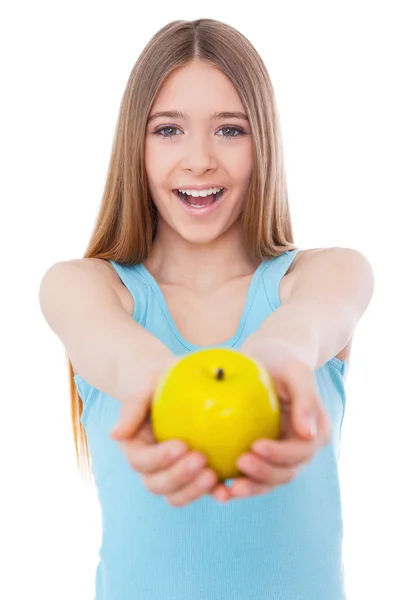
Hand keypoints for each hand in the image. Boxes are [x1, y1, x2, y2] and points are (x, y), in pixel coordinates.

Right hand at [109, 358, 228, 506]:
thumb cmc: (162, 378)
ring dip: (193, 491)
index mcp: (135, 446)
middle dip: (178, 477)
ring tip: (214, 476)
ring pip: (176, 495)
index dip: (160, 458)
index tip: (182, 444)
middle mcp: (150, 467)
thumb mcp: (148, 382)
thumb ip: (133, 406)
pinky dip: (212, 494)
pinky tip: (227, 491)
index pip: (141, 460)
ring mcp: (172, 475)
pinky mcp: (194, 477)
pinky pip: (200, 492)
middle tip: (203, 461)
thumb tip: (115, 435)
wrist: (180, 384)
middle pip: (156, 484)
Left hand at [211, 348, 330, 500]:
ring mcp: (281, 456)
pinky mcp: (262, 457)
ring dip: (251, 488)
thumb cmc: (281, 361)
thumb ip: (305, 399)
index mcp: (315, 432)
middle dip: (263, 475)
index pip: (300, 452)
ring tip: (227, 487)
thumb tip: (310, 435)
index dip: (280, 455)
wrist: (267, 360)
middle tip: (238, 464)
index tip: (255, 446)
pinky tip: (218, 488)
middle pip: (285, 473)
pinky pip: (251, 477)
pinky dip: (238, 484)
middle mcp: (301, 449)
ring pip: (269, 482)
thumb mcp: (295, 372)